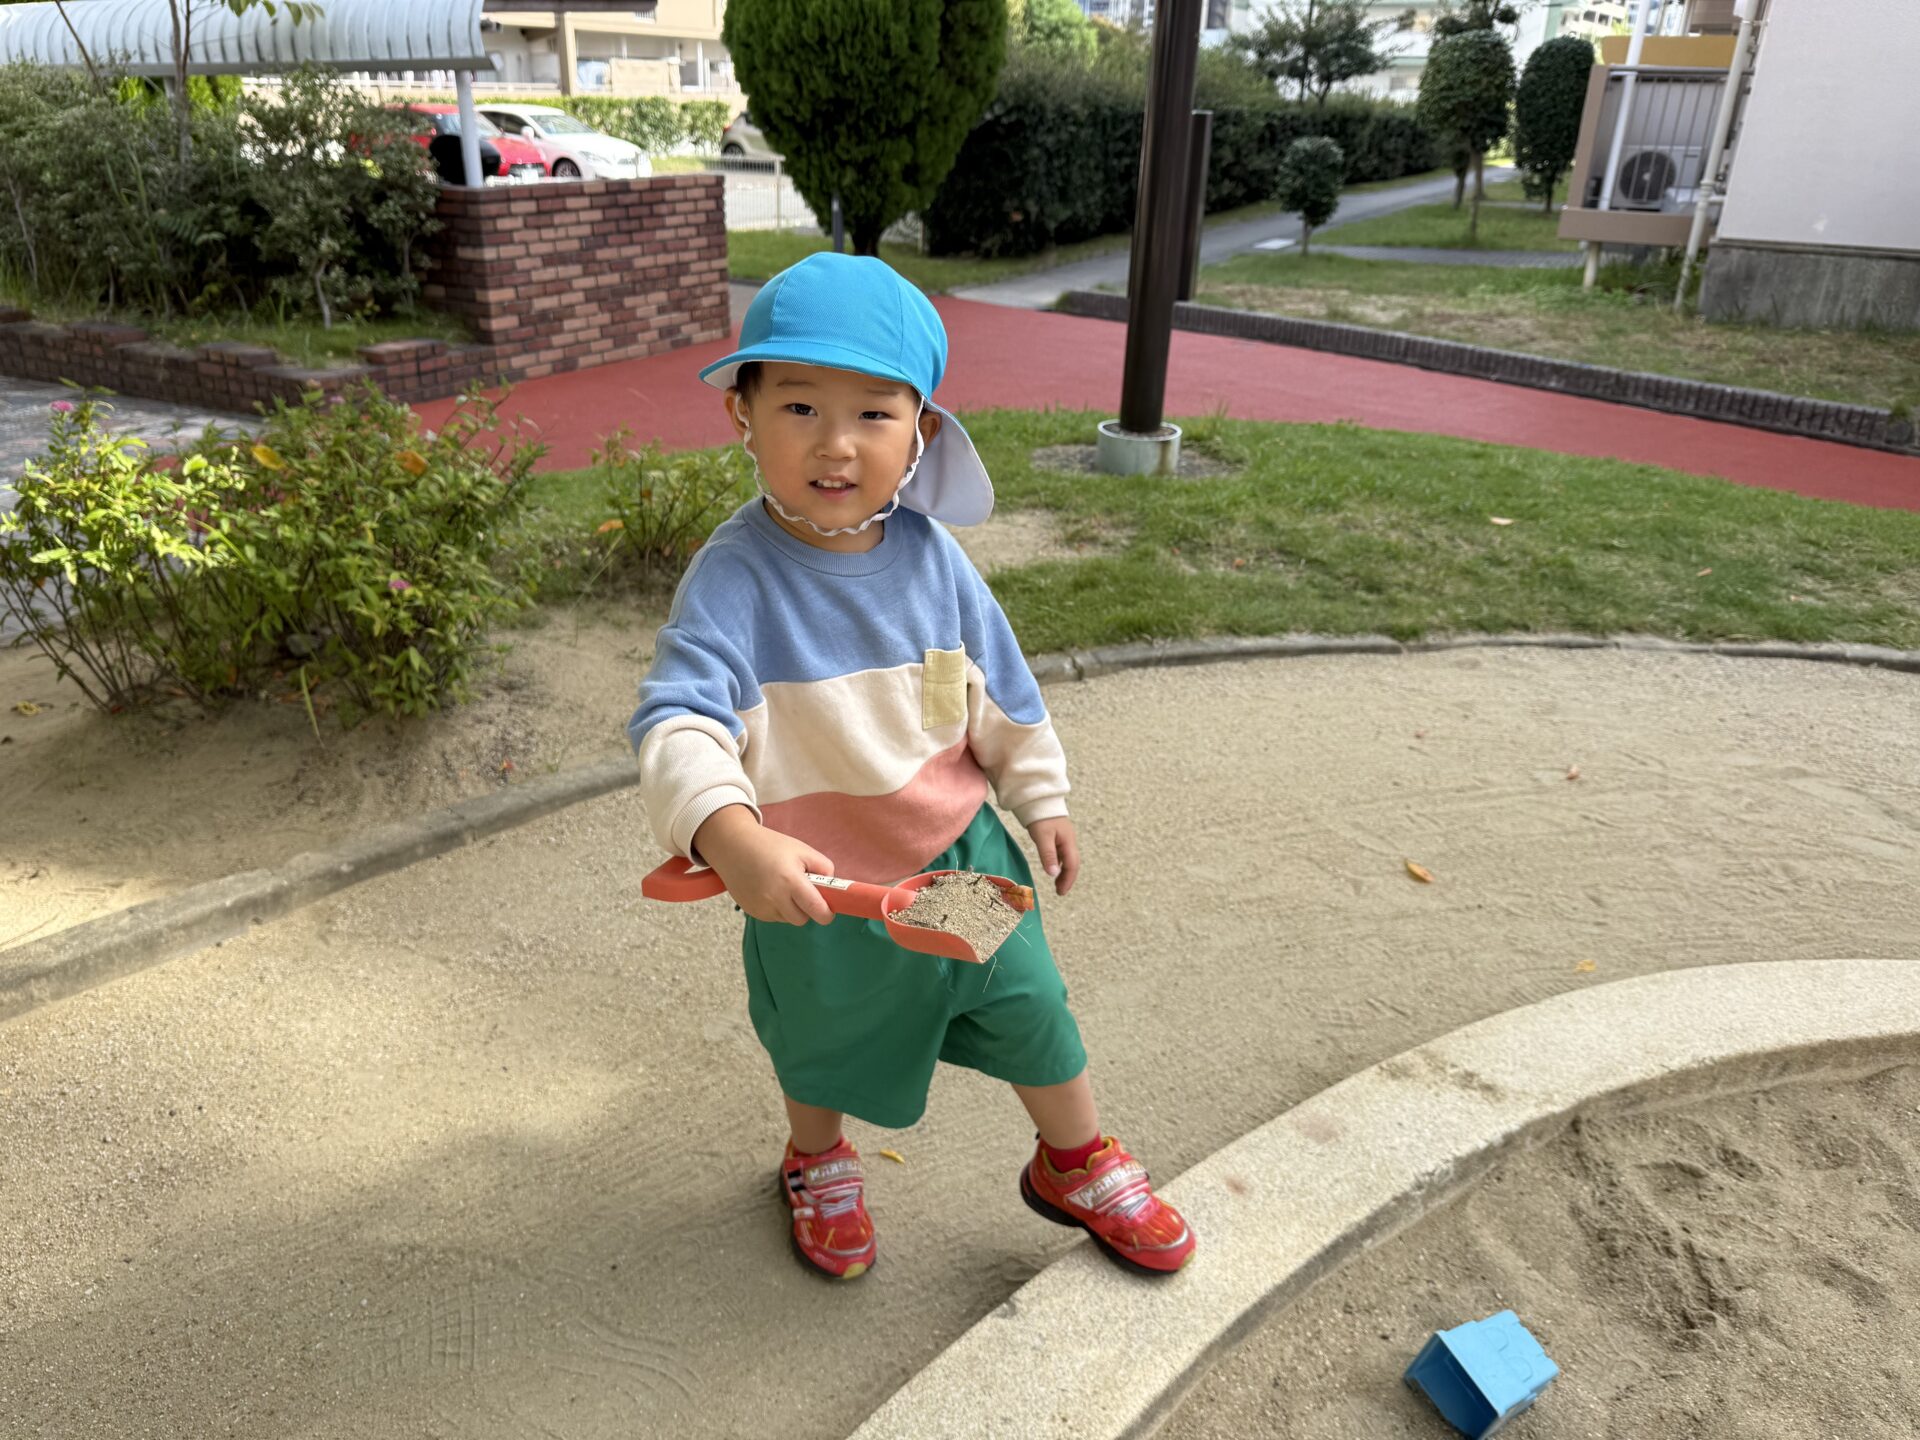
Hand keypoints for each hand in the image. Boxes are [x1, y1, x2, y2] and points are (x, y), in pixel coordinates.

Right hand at [692, 806, 835, 925]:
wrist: (732, 846)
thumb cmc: (769, 845)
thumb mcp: (802, 850)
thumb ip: (823, 868)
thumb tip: (832, 888)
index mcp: (790, 881)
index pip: (816, 910)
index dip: (827, 914)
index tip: (830, 910)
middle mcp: (774, 898)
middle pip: (802, 919)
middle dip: (808, 910)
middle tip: (805, 893)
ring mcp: (761, 907)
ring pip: (787, 919)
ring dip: (791, 909)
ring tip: (783, 886)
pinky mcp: (751, 911)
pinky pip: (773, 917)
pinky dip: (777, 908)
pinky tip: (769, 889)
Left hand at [1027, 816, 1079, 896]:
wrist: (1039, 799)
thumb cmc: (1040, 817)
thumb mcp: (1043, 837)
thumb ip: (1048, 855)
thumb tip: (1053, 874)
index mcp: (1068, 841)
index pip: (1072, 865)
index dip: (1068, 880)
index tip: (1061, 892)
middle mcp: (1069, 841)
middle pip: (1072, 863)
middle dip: (1067, 878)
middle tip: (1059, 892)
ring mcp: (1065, 838)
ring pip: (1068, 859)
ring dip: (1064, 872)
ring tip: (1057, 884)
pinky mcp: (1058, 836)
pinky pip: (1062, 854)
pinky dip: (1059, 864)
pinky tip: (1054, 868)